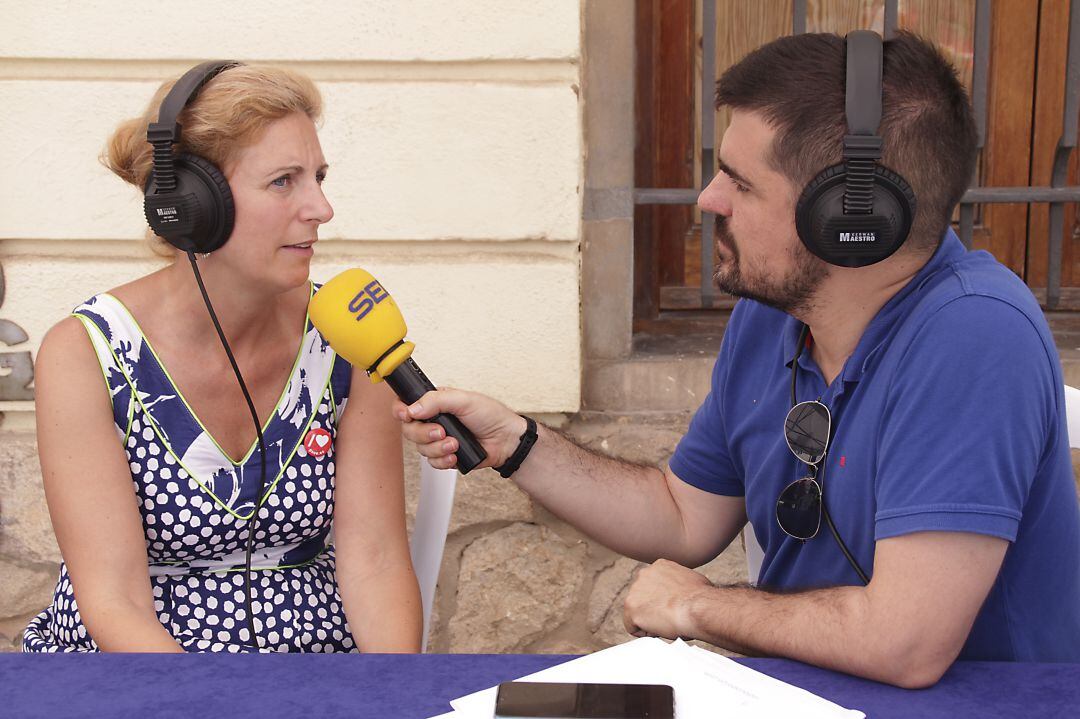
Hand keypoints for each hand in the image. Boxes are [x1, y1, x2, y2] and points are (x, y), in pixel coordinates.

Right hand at [392, 388, 525, 470]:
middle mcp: (434, 420)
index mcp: (435, 403)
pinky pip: (432, 463)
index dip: (401, 411)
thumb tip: (412, 408)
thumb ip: (436, 400)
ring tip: (455, 443)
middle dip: (424, 433)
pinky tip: (456, 455)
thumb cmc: (490, 415)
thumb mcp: (464, 400)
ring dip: (437, 448)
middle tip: (441, 432)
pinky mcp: (445, 456)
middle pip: (410, 430)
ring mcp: (438, 440)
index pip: (406, 404)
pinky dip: (443, 460)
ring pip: (421, 449)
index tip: (407, 415)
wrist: (506, 440)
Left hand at [623, 558, 711, 639]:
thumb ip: (680, 584)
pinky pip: (633, 627)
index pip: (653, 587)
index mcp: (659, 566)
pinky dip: (646, 633)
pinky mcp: (630, 607)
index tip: (673, 609)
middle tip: (671, 618)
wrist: (698, 607)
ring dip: (651, 622)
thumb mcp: (692, 580)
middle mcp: (644, 574)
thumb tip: (684, 594)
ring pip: (637, 613)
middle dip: (654, 611)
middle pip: (643, 599)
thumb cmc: (702, 598)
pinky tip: (661, 629)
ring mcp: (635, 590)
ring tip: (669, 622)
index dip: (663, 602)